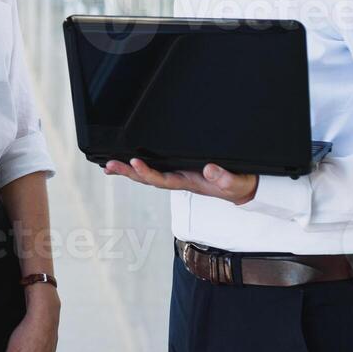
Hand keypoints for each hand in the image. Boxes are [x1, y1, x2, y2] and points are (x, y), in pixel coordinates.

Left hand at [103, 158, 258, 205]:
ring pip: (149, 174)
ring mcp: (178, 175)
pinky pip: (156, 168)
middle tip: (109, 165)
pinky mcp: (180, 169)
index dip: (147, 172)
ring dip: (129, 170)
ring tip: (109, 165)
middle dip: (128, 172)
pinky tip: (128, 162)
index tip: (135, 162)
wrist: (243, 189)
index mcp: (189, 182)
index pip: (163, 179)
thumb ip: (224, 178)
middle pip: (148, 179)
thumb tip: (209, 169)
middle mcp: (179, 179)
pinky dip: (140, 166)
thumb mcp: (236, 183)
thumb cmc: (238, 186)